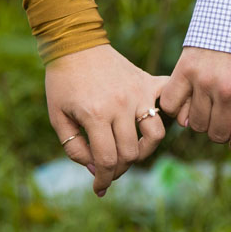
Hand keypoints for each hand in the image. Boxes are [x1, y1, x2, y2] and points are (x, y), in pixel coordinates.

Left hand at [45, 44, 167, 196]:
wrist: (75, 43)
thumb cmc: (62, 81)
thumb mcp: (57, 117)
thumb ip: (74, 147)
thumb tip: (96, 169)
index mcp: (95, 115)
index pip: (108, 160)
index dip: (104, 180)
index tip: (99, 188)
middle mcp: (121, 105)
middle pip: (131, 153)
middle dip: (119, 169)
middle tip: (108, 170)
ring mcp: (138, 93)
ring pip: (155, 135)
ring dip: (144, 150)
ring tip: (130, 151)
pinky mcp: (147, 82)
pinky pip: (169, 100)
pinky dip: (173, 112)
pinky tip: (163, 122)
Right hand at [160, 46, 230, 162]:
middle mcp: (228, 91)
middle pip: (216, 136)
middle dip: (224, 129)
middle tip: (230, 112)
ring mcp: (204, 80)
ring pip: (195, 125)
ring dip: (204, 119)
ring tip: (213, 103)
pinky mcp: (185, 68)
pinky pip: (172, 105)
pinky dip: (178, 108)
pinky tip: (191, 100)